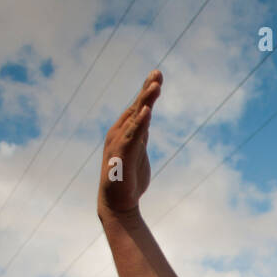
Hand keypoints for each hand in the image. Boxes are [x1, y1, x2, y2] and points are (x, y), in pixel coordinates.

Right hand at [99, 71, 161, 216]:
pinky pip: (132, 136)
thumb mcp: (138, 150)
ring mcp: (120, 143)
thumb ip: (141, 133)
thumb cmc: (128, 178)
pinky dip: (139, 123)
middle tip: (158, 73)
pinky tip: (147, 112)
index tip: (158, 75)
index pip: (137, 107)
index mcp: (124, 131)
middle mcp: (119, 133)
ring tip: (155, 86)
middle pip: (136, 107)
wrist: (118, 204)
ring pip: (134, 118)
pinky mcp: (122, 155)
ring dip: (145, 101)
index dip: (147, 91)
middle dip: (147, 90)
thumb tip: (147, 117)